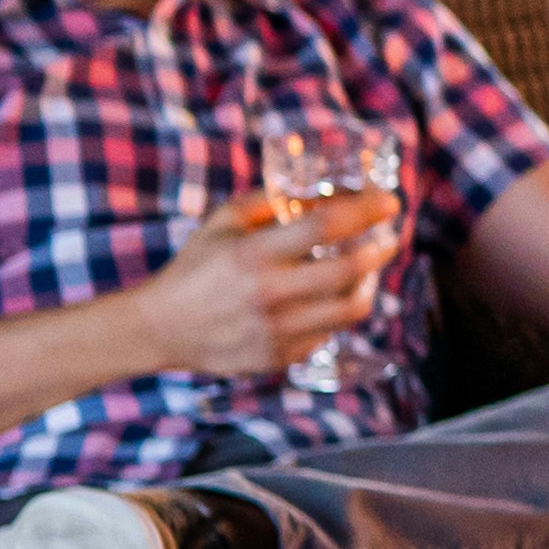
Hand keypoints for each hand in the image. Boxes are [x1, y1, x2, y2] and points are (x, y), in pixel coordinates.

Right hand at [138, 184, 402, 379]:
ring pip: (351, 308)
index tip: (389, 201)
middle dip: (382, 248)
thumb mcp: (221, 222)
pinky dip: (337, 312)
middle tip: (389, 237)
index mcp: (253, 255)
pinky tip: (332, 298)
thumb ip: (269, 201)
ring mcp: (277, 330)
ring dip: (370, 283)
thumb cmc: (195, 268)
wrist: (159, 328)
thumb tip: (322, 192)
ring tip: (369, 269)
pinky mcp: (281, 356)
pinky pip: (329, 332)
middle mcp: (269, 294)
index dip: (366, 210)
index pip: (326, 226)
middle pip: (351, 271)